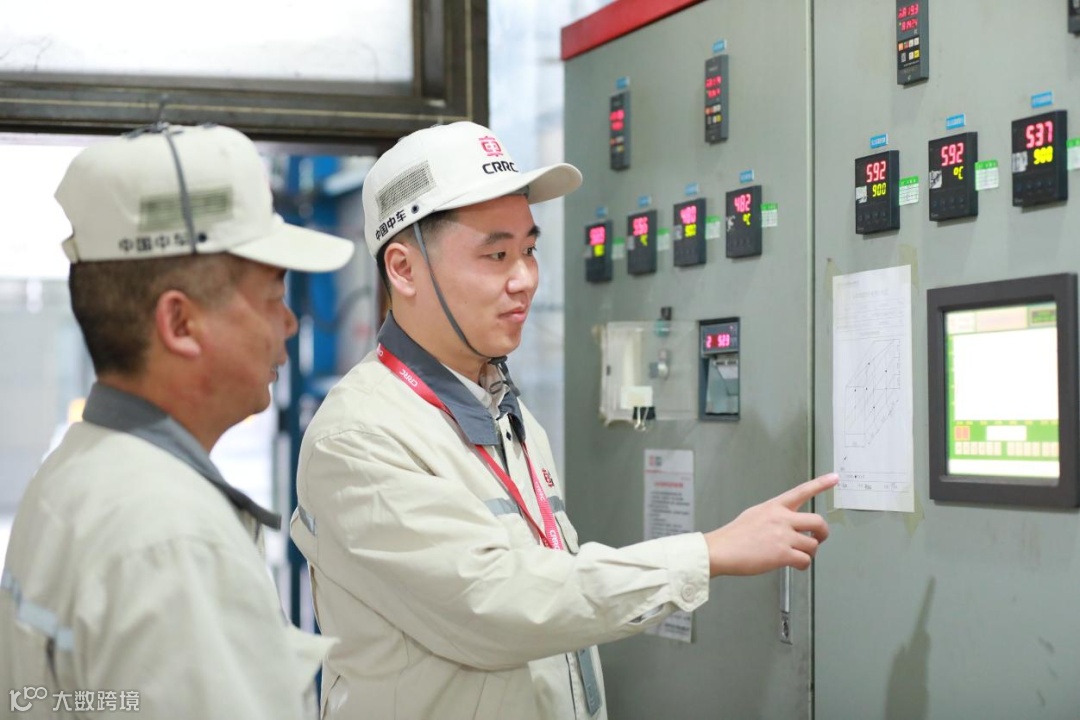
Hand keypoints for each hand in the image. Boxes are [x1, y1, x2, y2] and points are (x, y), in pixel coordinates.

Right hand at [703, 473, 837, 576]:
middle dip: (823, 533)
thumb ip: (775, 516)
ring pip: (813, 544)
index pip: (801, 491)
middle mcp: (782, 518)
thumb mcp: (754, 514)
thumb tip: (788, 526)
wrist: (721, 550)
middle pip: (818, 521)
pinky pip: (805, 560)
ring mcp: (783, 536)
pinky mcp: (782, 554)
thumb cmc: (734, 536)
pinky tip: (795, 565)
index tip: (835, 478)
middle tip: (819, 539)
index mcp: (774, 506)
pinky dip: (803, 565)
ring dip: (809, 553)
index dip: (821, 484)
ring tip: (798, 556)